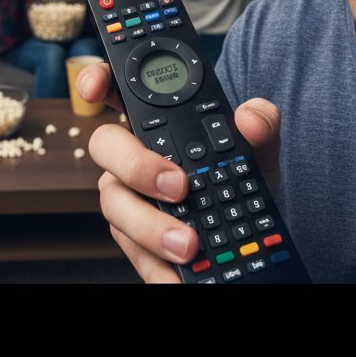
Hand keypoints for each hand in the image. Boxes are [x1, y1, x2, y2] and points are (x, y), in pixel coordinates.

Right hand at [76, 62, 282, 281]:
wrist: (253, 227)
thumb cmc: (242, 174)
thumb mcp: (259, 148)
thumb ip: (260, 126)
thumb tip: (250, 118)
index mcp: (153, 123)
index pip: (114, 90)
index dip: (95, 81)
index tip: (96, 89)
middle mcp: (130, 157)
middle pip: (104, 146)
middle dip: (136, 163)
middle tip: (178, 186)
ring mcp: (128, 199)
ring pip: (116, 205)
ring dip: (150, 225)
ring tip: (189, 243)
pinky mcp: (135, 243)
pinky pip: (135, 254)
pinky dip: (160, 268)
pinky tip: (183, 275)